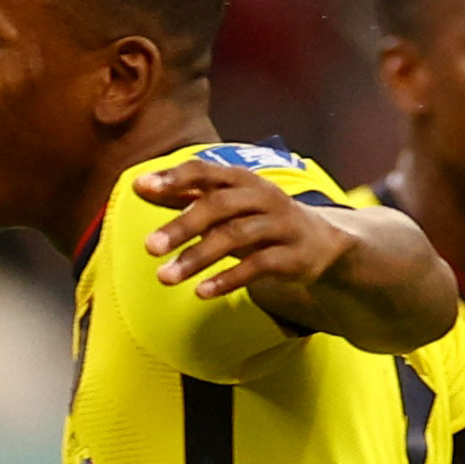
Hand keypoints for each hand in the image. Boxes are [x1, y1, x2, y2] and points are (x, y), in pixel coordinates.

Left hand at [135, 160, 353, 298]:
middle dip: (182, 226)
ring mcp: (282, 226)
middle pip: (219, 205)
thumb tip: (140, 187)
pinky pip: (259, 266)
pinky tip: (201, 292)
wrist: (324, 243)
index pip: (206, 171)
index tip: (141, 188)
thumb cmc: (262, 221)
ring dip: (197, 257)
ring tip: (165, 277)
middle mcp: (265, 197)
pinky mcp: (294, 256)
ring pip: (236, 236)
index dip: (175, 178)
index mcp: (245, 180)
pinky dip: (228, 279)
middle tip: (148, 247)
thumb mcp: (228, 206)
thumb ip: (187, 196)